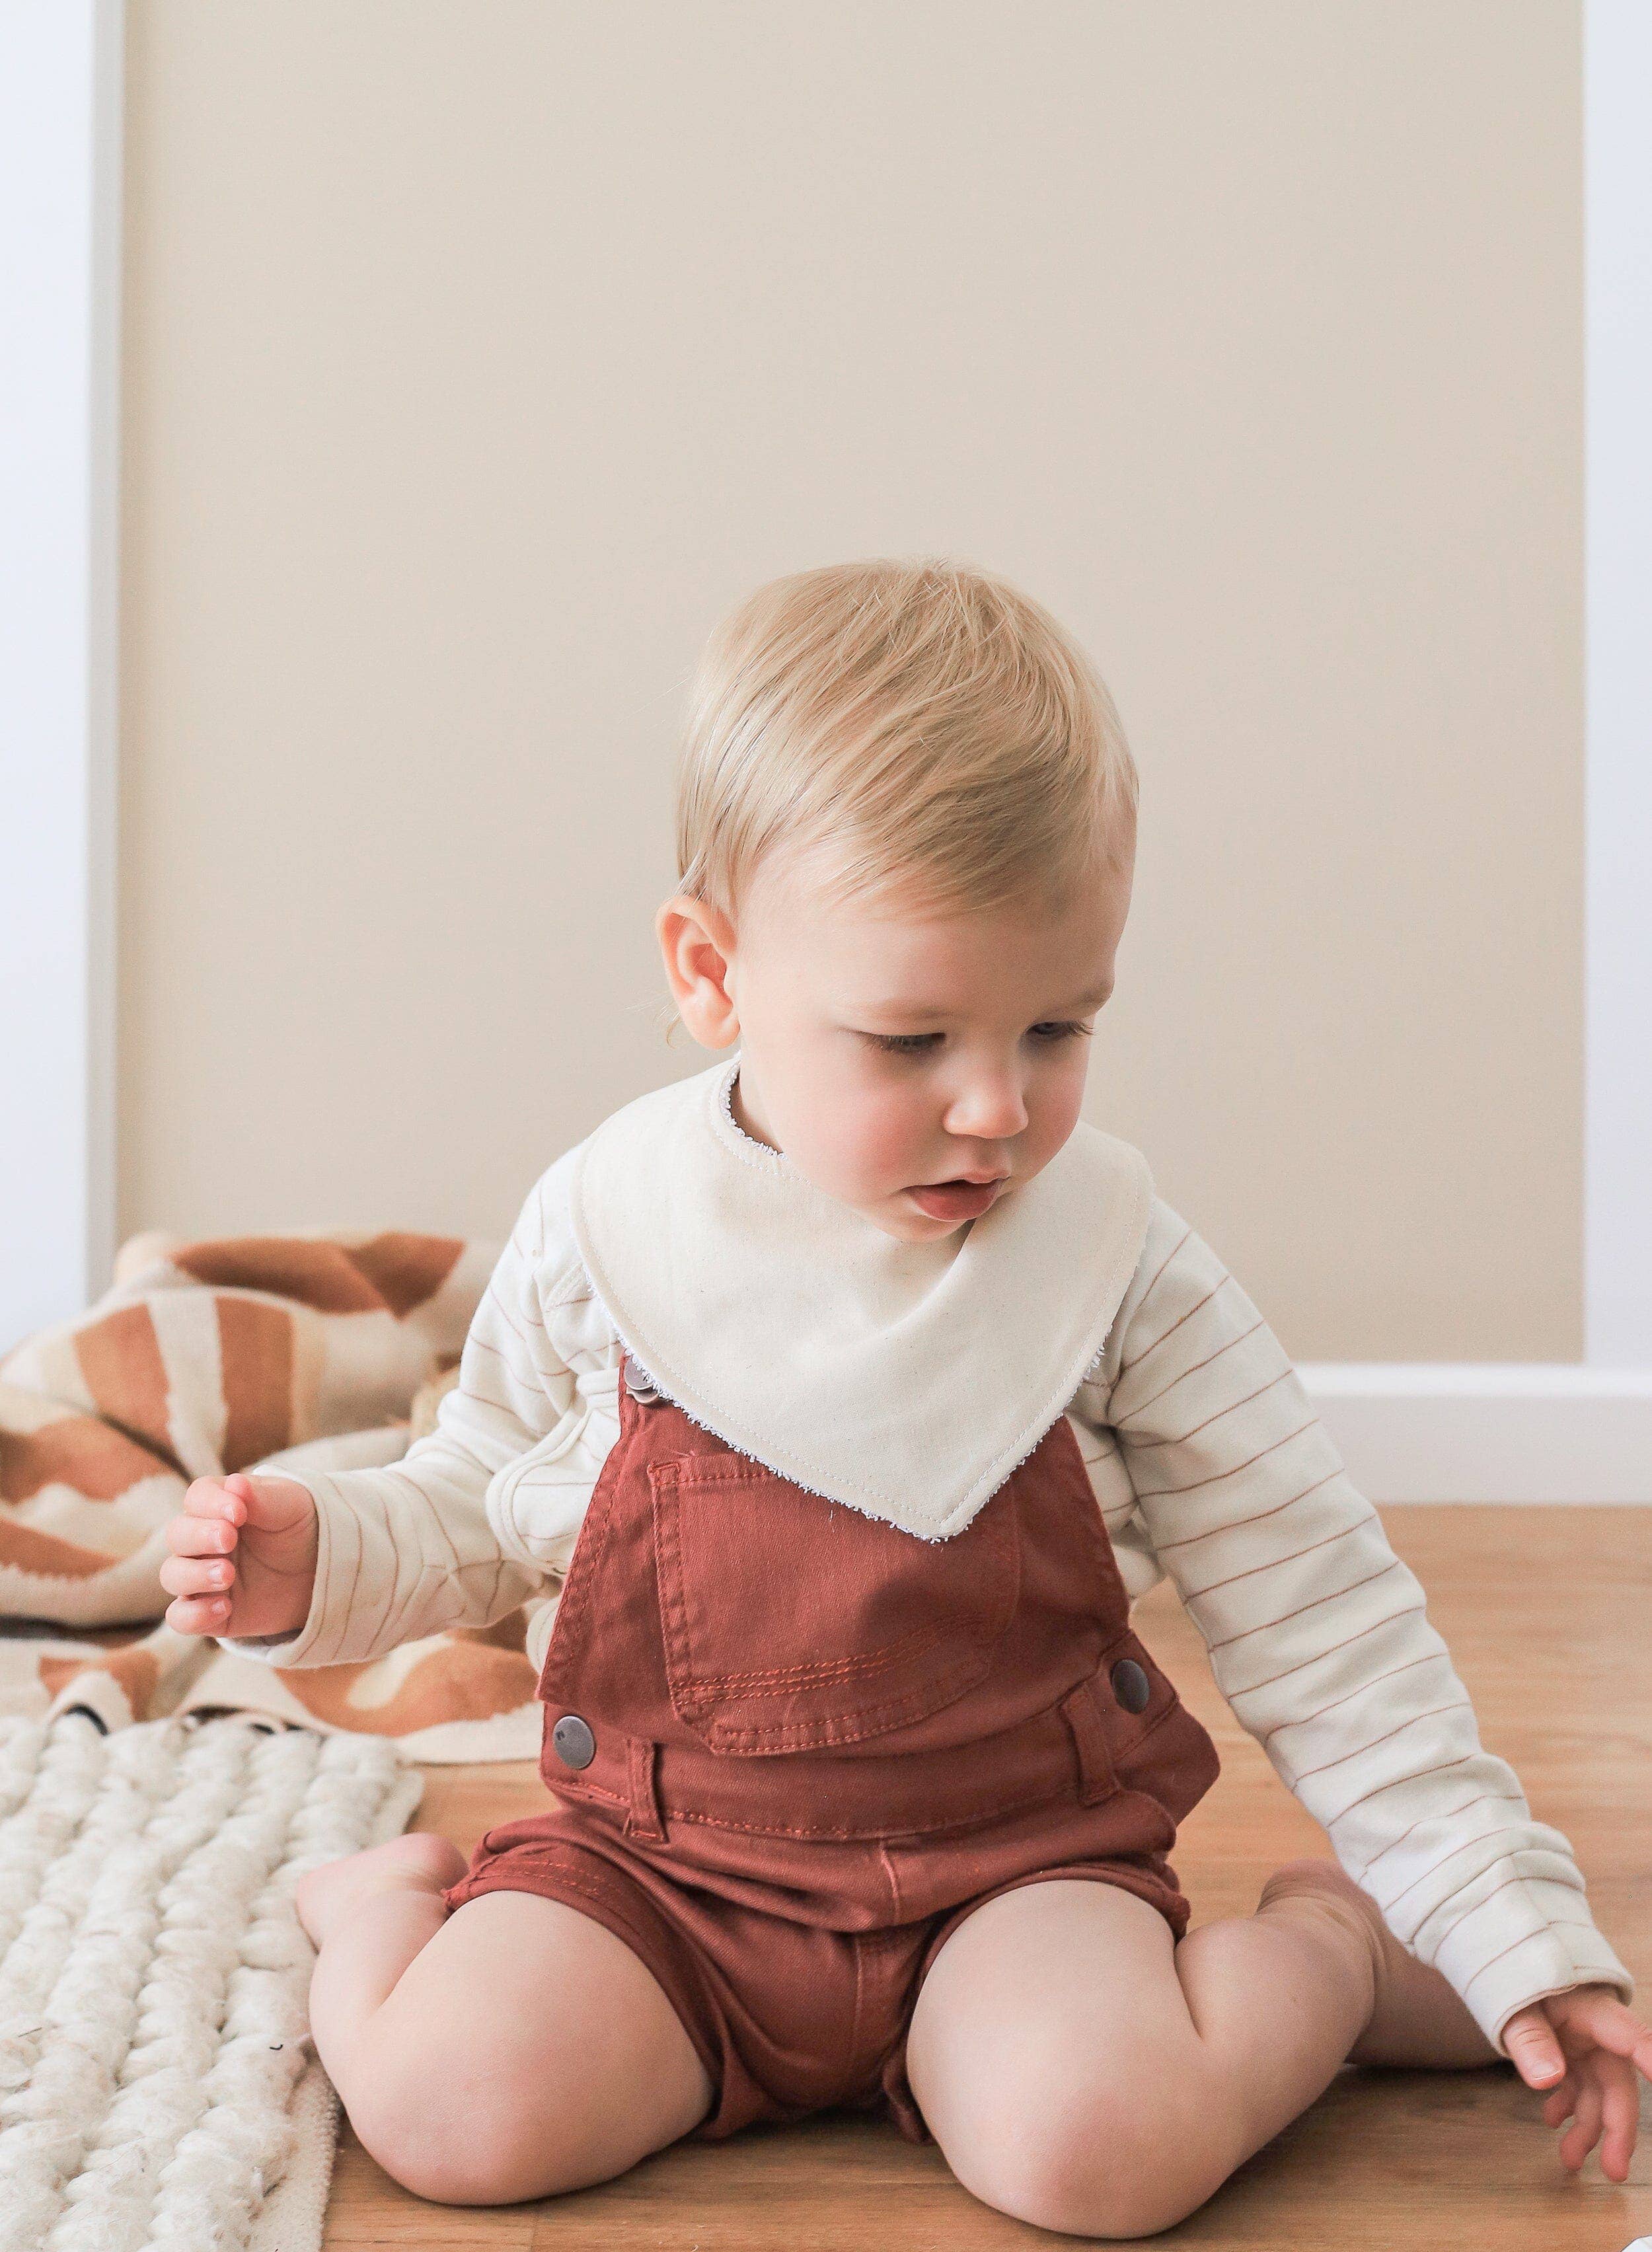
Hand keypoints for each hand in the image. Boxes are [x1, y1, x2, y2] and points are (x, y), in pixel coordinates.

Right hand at [160, 1473, 318, 1641]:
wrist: (317, 1570)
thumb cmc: (297, 1527)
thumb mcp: (290, 1506)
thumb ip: (262, 1498)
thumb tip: (235, 1483)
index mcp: (219, 1506)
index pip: (198, 1498)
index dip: (211, 1503)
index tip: (238, 1512)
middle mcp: (201, 1540)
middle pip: (178, 1535)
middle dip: (199, 1537)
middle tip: (228, 1539)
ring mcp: (201, 1577)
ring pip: (172, 1575)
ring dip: (194, 1575)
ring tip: (227, 1574)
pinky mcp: (208, 1611)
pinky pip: (181, 1617)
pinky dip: (194, 1614)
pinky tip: (225, 1606)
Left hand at [1501, 1983, 1651, 2181]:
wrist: (1506, 1962)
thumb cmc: (1515, 1976)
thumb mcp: (1515, 2005)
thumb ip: (1530, 2039)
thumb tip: (1549, 2080)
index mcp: (1593, 2010)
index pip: (1631, 2036)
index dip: (1649, 2058)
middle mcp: (1597, 2032)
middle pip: (1617, 2083)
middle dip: (1617, 2128)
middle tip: (1613, 2171)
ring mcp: (1586, 2043)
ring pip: (1598, 2093)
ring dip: (1587, 2127)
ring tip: (1569, 2160)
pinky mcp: (1573, 2052)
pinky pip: (1579, 2086)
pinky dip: (1568, 2107)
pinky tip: (1553, 2120)